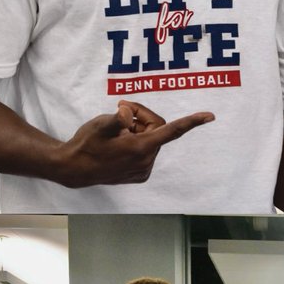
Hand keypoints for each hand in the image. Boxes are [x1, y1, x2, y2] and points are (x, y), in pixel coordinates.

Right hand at [54, 101, 214, 187]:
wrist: (74, 169)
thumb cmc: (86, 144)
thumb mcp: (100, 124)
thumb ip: (118, 117)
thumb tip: (128, 114)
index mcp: (141, 148)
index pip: (172, 131)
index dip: (191, 122)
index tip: (210, 116)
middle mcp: (146, 161)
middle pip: (156, 128)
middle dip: (141, 116)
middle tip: (121, 109)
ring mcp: (143, 170)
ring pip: (150, 139)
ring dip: (137, 130)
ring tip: (115, 132)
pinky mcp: (139, 175)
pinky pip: (145, 151)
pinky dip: (135, 142)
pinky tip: (118, 144)